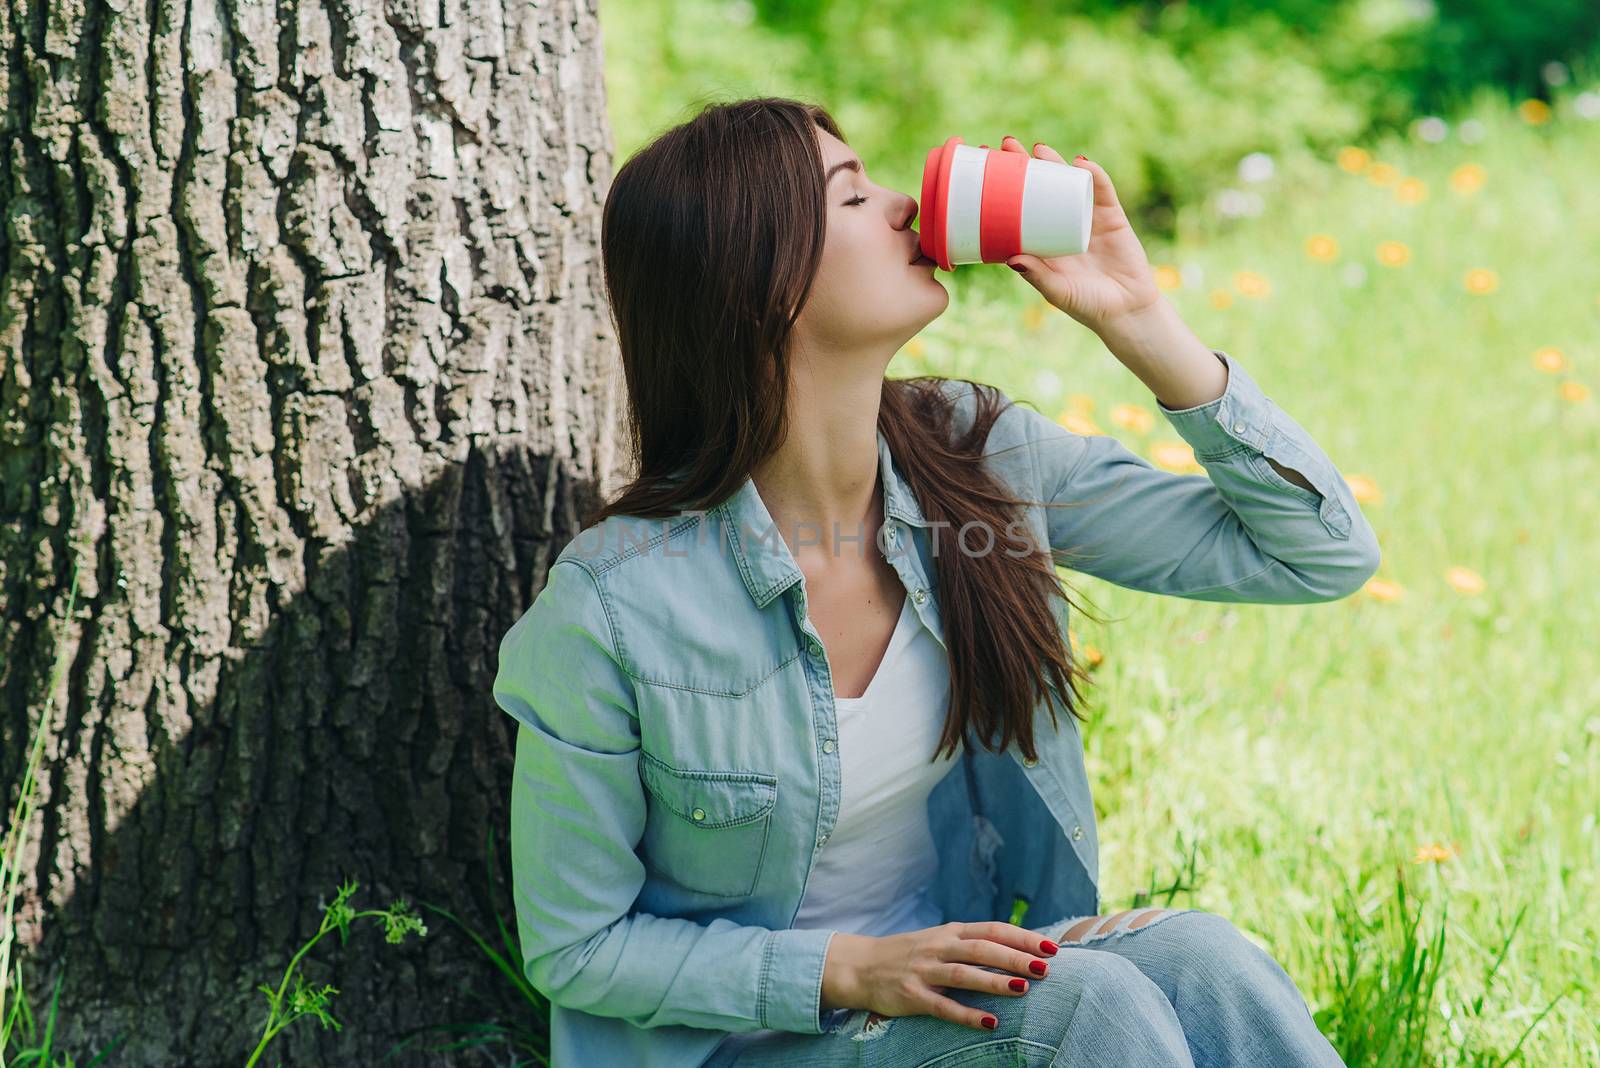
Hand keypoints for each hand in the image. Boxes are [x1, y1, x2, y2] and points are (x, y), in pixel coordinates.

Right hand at [822, 921, 1057, 1030]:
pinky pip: (943, 1007)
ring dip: (995, 982)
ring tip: (1023, 989)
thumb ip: (971, 944)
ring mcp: (925, 971)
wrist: (860, 966)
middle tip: (1046, 968)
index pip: (993, 930)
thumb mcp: (940, 941)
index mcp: (950, 932)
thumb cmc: (909, 955)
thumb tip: (1017, 951)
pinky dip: (967, 1015)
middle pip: (983, 949)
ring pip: (965, 974)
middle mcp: (939, 947)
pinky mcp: (912, 995)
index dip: (1022, 937)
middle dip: (1016, 958)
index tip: (1051, 947)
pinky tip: (990, 1023)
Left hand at [996, 136, 1162, 333]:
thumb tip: (1011, 258)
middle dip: (1023, 165)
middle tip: (1006, 145)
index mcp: (1041, 242)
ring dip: (1054, 162)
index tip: (984, 168)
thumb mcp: (1057, 291)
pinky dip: (1094, 175)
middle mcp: (1059, 225)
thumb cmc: (1086, 305)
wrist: (1127, 311)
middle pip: (1038, 187)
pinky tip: (1082, 162)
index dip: (1001, 187)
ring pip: (1067, 183)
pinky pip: (1102, 191)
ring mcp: (1086, 218)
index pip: (1016, 208)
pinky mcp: (1112, 217)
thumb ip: (1037, 275)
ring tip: (1038, 149)